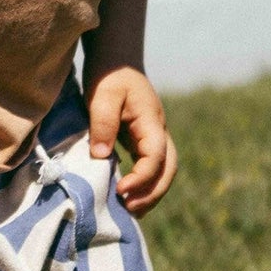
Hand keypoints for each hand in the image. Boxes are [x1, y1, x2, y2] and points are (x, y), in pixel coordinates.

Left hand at [84, 65, 177, 215]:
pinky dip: (143, 185)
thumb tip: (101, 156)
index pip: (156, 157)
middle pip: (168, 169)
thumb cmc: (109, 74)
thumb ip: (103, 124)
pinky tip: (126, 196)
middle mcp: (158, 132)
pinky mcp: (141, 141)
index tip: (120, 189)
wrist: (116, 59)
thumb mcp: (103, 95)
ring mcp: (152, 137)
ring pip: (163, 171)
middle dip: (153, 193)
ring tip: (129, 210)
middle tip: (129, 209)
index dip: (141, 177)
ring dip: (150, 193)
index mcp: (152, 121)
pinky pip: (150, 167)